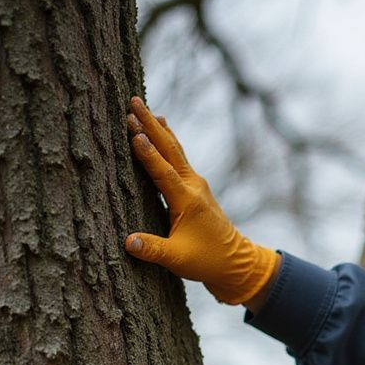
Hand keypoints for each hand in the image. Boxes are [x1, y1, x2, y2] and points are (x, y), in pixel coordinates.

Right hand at [124, 97, 280, 304]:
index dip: (148, 153)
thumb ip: (153, 250)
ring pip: (175, 150)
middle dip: (150, 125)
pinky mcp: (196, 189)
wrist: (236, 262)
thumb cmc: (207, 261)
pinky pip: (179, 158)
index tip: (133, 131)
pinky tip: (162, 130)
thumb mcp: (178, 259)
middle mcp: (194, 187)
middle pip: (170, 150)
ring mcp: (197, 186)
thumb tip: (128, 243)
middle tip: (133, 101)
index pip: (163, 171)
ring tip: (145, 107)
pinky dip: (168, 142)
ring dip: (159, 129)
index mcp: (188, 201)